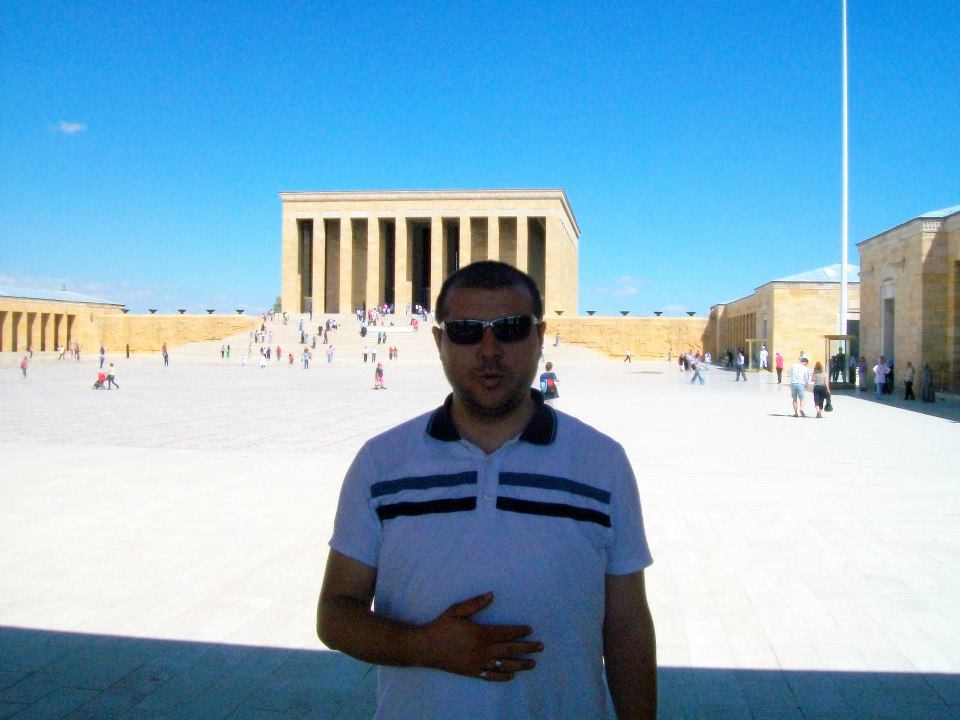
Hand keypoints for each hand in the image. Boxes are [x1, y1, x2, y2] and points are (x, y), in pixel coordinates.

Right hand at [417, 592, 542, 680]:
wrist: (426, 648)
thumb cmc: (441, 626)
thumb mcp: (457, 610)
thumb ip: (475, 604)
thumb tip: (491, 595)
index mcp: (481, 633)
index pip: (506, 632)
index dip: (520, 631)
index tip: (530, 630)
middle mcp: (483, 650)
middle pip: (510, 649)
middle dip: (527, 648)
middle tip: (540, 647)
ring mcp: (478, 663)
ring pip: (505, 665)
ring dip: (520, 664)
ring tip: (533, 663)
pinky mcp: (473, 672)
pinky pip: (492, 676)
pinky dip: (503, 676)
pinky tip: (512, 675)